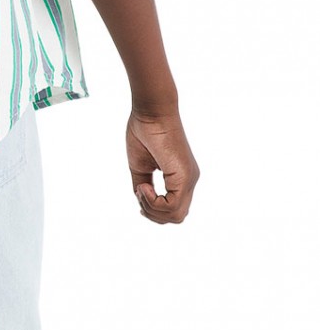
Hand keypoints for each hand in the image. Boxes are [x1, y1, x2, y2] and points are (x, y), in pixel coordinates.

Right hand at [126, 108, 199, 224]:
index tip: (139, 190)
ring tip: (142, 188)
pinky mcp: (184, 176)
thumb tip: (142, 202)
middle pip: (176, 218)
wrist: (151, 112)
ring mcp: (189, 179)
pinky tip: (145, 185)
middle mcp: (190, 180)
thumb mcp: (140, 169)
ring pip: (175, 216)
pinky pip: (171, 205)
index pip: (172, 210)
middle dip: (152, 213)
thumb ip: (143, 188)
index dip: (152, 209)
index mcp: (181, 178)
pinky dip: (152, 201)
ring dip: (151, 208)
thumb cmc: (144, 133)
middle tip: (139, 192)